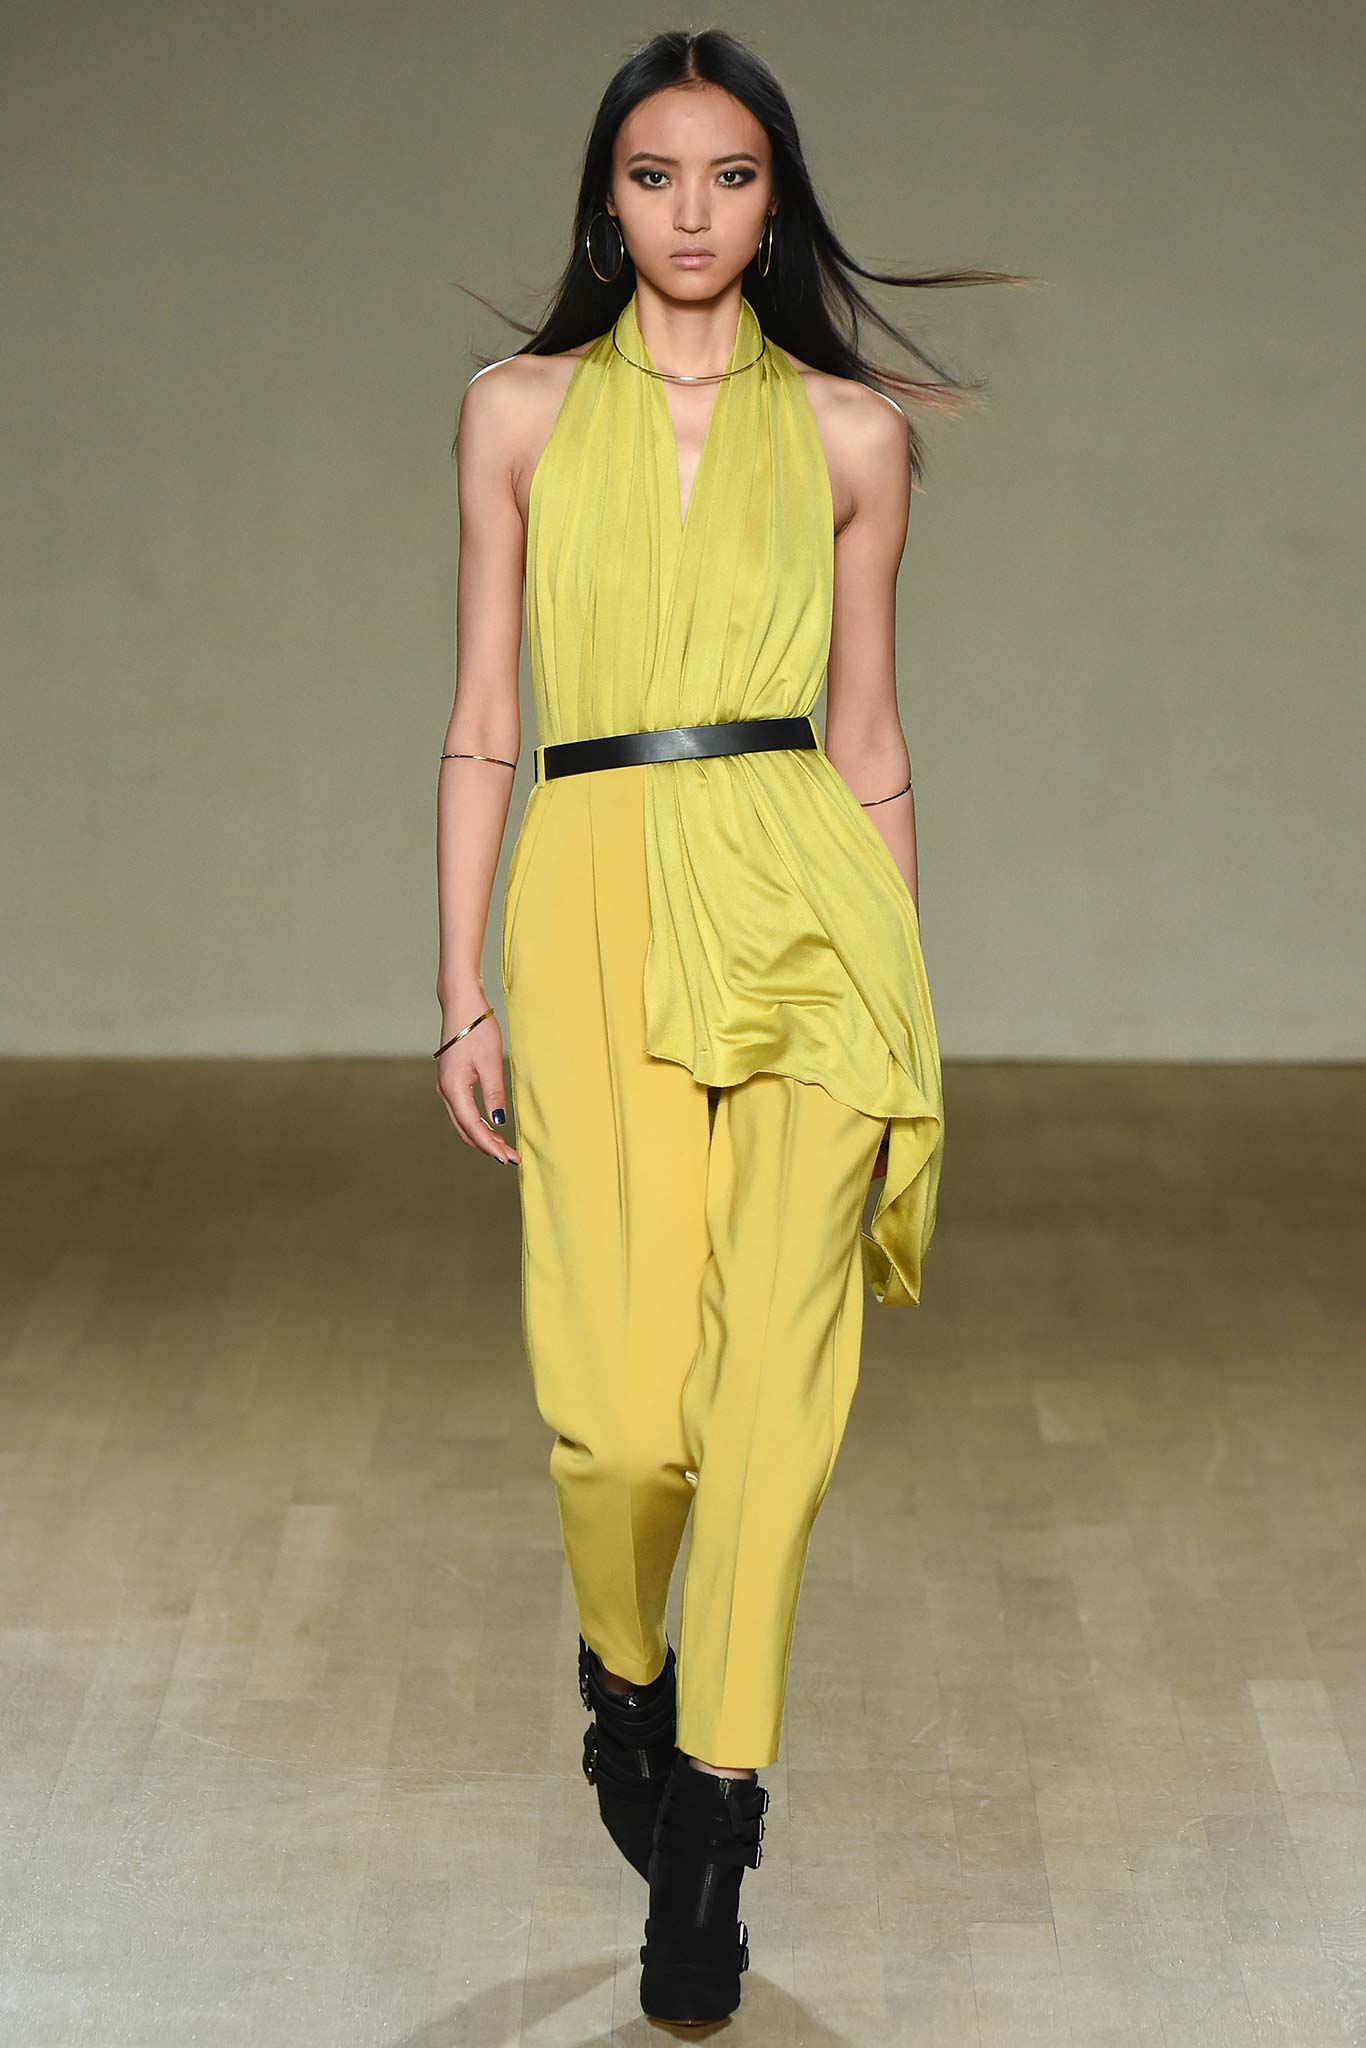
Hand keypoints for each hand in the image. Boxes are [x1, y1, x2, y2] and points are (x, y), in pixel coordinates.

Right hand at [434, 995, 520, 1165]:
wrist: (461, 1005)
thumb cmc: (477, 1030)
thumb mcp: (490, 1063)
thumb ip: (494, 1094)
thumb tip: (498, 1123)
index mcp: (453, 1088)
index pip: (472, 1126)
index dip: (490, 1145)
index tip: (508, 1157)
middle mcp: (445, 1091)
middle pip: (464, 1129)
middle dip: (486, 1145)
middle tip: (510, 1157)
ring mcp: (445, 1087)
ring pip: (462, 1122)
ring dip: (481, 1136)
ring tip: (503, 1147)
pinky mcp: (450, 1081)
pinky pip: (461, 1111)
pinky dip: (476, 1123)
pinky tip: (491, 1127)